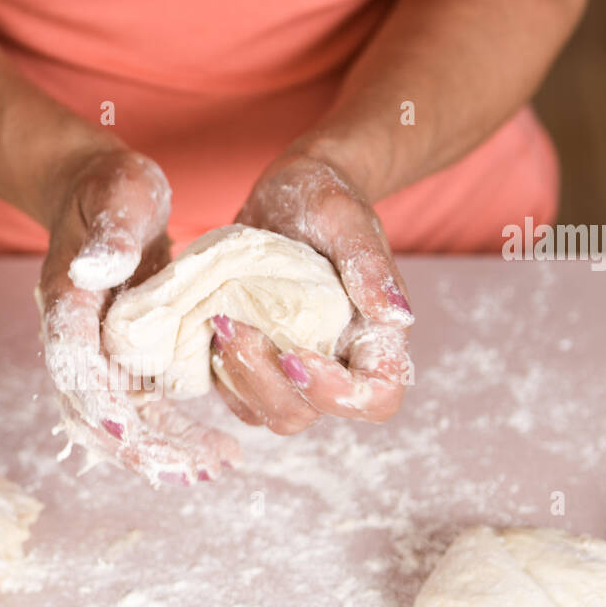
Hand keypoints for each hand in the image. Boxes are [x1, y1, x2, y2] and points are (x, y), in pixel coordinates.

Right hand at [37, 147, 239, 484]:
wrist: (103, 196)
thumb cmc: (111, 188)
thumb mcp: (117, 191)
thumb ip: (110, 231)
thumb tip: (94, 270)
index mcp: (66, 302)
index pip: (73, 363)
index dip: (98, 401)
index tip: (130, 431)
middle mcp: (75, 339)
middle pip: (95, 411)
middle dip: (141, 446)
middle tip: (198, 469)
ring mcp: (97, 356)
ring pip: (119, 421)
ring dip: (161, 451)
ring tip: (214, 467)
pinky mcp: (123, 362)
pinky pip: (142, 410)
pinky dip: (172, 434)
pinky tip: (212, 450)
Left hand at [218, 147, 414, 433]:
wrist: (287, 192)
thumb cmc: (326, 199)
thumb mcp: (345, 218)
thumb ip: (368, 263)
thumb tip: (397, 315)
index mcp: (373, 338)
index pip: (374, 399)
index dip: (336, 396)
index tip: (294, 356)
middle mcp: (334, 363)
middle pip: (306, 414)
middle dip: (264, 383)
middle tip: (236, 326)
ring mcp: (290, 368)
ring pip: (264, 411)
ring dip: (236, 377)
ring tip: (220, 321)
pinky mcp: (251, 362)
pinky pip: (233, 393)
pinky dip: (217, 371)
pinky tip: (209, 326)